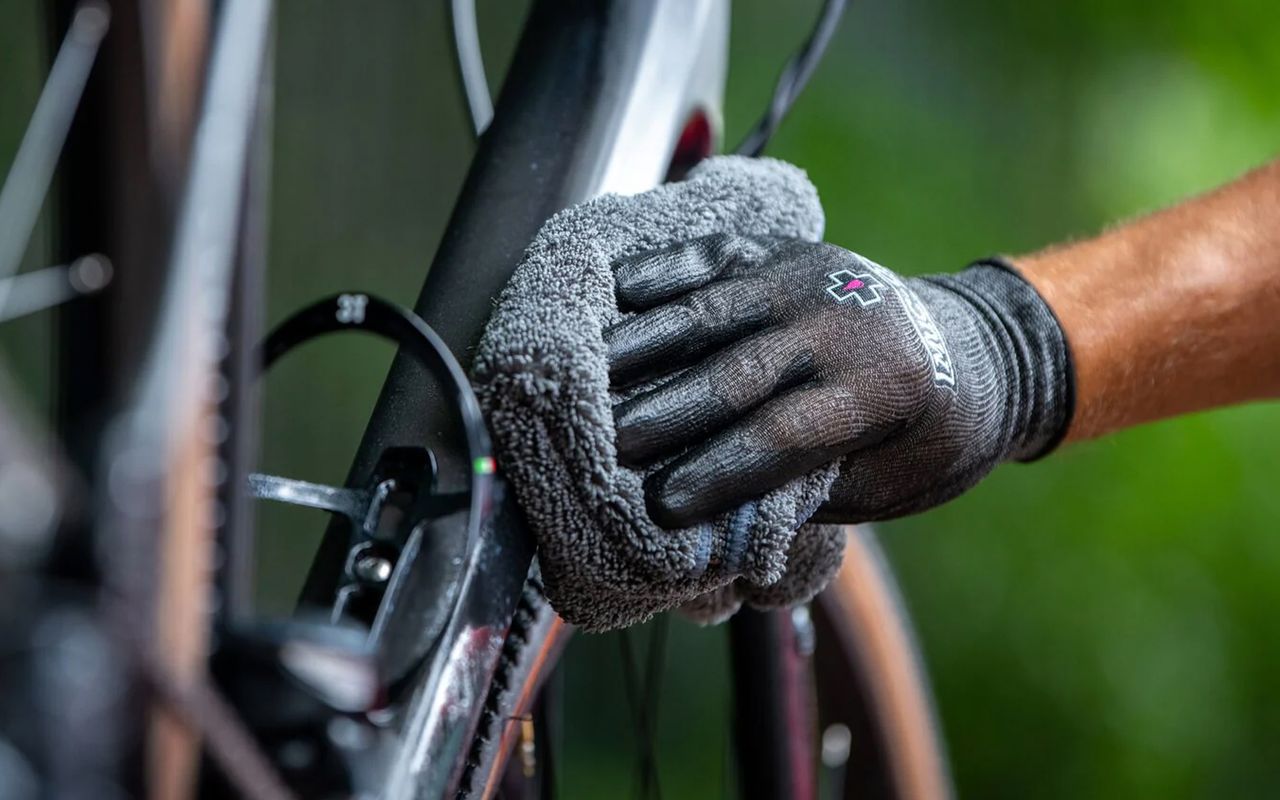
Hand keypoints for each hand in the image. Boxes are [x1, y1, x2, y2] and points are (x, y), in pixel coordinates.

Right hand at [605, 234, 1073, 526]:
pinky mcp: (784, 249)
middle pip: (734, 372)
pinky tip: (609, 294)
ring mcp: (809, 274)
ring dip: (641, 345)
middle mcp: (843, 320)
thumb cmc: (926, 439)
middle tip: (602, 447)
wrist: (978, 352)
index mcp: (881, 389)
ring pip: (709, 310)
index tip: (661, 507)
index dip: (716, 472)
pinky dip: (657, 275)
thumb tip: (712, 513)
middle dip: (662, 413)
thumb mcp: (883, 485)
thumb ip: (802, 490)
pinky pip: (710, 257)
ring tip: (583, 377)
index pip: (780, 435)